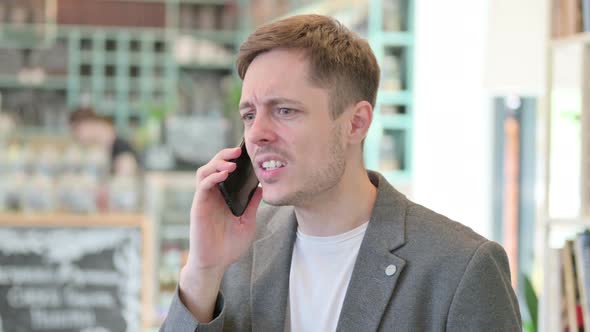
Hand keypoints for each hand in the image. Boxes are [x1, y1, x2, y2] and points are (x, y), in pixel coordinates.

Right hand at [179, 146, 262, 321]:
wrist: (215, 264)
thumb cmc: (229, 245)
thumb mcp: (248, 222)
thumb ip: (252, 205)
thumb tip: (262, 188)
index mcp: (224, 197)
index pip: (225, 171)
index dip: (234, 160)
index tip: (247, 153)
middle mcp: (212, 195)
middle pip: (214, 166)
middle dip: (225, 156)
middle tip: (239, 151)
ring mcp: (204, 200)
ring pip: (205, 171)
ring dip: (217, 163)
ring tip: (232, 163)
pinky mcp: (198, 206)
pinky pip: (203, 186)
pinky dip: (213, 177)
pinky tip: (224, 174)